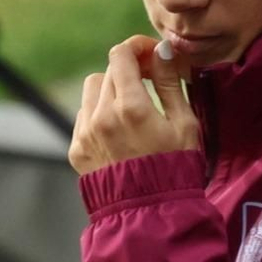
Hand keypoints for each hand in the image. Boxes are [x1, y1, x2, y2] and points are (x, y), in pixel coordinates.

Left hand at [69, 36, 200, 175]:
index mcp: (131, 107)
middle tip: (150, 78)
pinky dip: (99, 112)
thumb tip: (163, 50)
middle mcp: (102, 116)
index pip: (121, 55)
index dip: (136, 47)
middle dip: (129, 68)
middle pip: (108, 70)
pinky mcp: (76, 149)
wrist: (150, 215)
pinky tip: (119, 129)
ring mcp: (85, 133)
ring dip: (111, 88)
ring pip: (92, 90)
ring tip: (132, 105)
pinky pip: (84, 116)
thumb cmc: (176, 169)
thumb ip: (170, 82)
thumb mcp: (184, 124)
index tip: (151, 53)